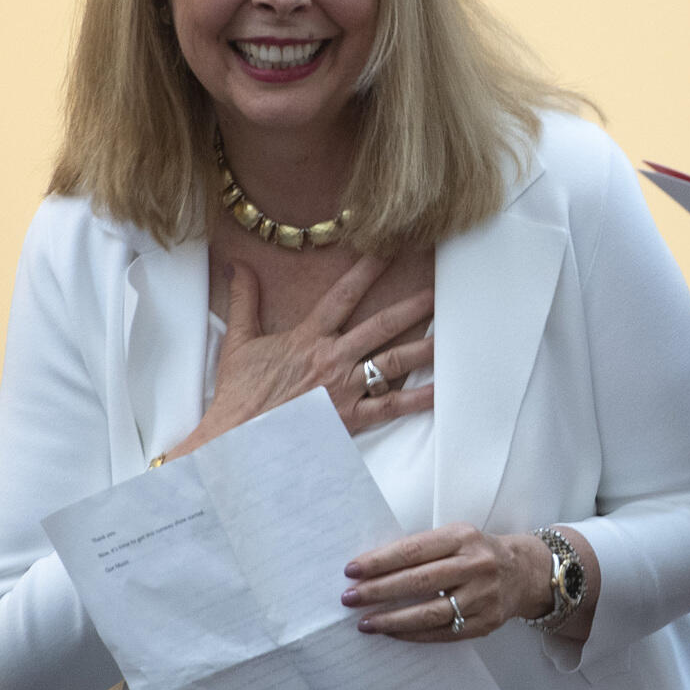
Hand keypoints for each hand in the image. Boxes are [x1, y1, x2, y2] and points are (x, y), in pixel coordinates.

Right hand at [180, 256, 434, 455]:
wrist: (237, 440)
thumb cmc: (238, 395)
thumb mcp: (238, 342)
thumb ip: (245, 300)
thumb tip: (239, 265)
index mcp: (309, 337)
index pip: (343, 295)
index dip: (367, 269)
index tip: (389, 249)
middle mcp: (333, 358)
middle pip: (381, 325)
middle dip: (411, 306)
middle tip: (439, 289)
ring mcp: (346, 388)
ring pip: (394, 362)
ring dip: (424, 346)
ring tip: (452, 334)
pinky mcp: (351, 418)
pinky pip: (392, 406)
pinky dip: (419, 399)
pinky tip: (442, 389)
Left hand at [342, 524, 553, 643]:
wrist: (524, 572)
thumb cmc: (476, 552)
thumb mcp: (455, 537)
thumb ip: (422, 549)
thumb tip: (371, 569)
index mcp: (463, 537)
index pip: (413, 550)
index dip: (380, 561)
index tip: (351, 570)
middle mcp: (476, 565)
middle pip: (419, 581)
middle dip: (378, 591)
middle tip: (349, 598)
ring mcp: (483, 596)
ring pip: (430, 612)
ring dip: (392, 619)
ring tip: (365, 623)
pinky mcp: (486, 622)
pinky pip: (443, 633)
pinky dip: (413, 634)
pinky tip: (391, 633)